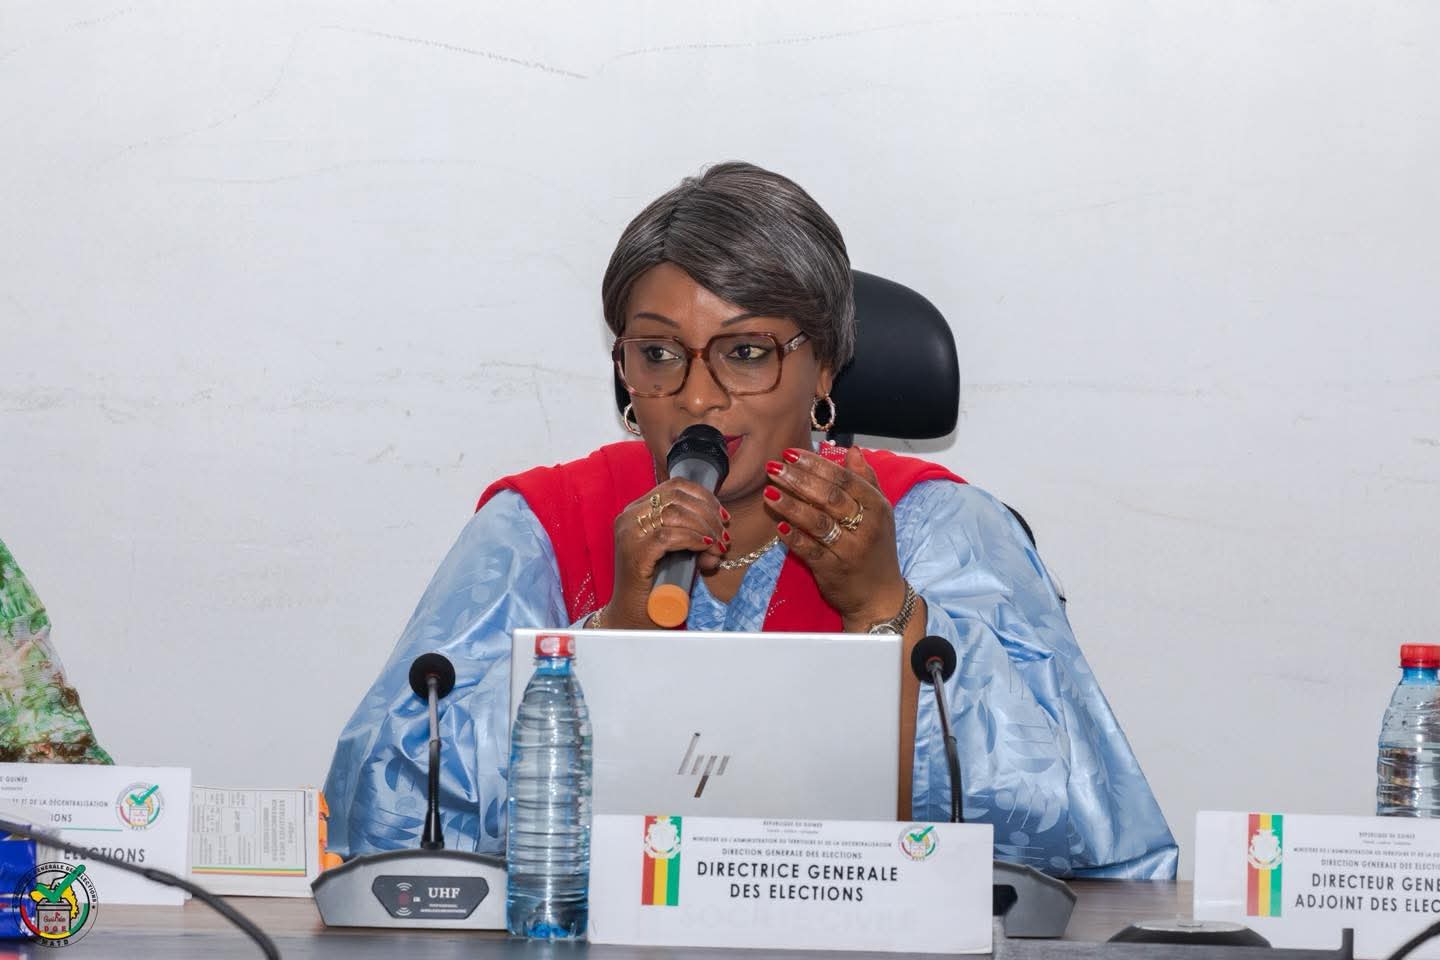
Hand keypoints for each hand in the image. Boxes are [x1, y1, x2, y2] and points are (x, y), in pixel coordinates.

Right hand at [604, 478, 728, 627]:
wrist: (633, 616)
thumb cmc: (656, 584)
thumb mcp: (677, 553)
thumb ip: (694, 537)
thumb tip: (721, 533)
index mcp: (637, 510)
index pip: (675, 486)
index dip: (704, 497)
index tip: (722, 516)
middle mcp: (629, 517)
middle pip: (678, 497)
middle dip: (708, 514)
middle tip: (723, 535)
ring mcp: (629, 533)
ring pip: (676, 514)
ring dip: (705, 528)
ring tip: (718, 546)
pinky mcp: (634, 552)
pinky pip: (669, 535)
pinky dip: (693, 539)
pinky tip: (705, 547)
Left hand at [762, 445, 907, 628]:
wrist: (879, 596)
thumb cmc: (875, 549)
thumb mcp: (880, 513)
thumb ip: (866, 480)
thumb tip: (854, 450)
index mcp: (877, 507)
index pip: (845, 479)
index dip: (816, 464)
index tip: (791, 453)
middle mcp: (867, 526)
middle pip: (830, 497)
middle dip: (799, 480)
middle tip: (774, 467)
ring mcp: (850, 550)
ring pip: (818, 522)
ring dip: (791, 505)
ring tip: (769, 492)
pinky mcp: (834, 570)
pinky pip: (811, 550)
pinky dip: (794, 537)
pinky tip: (778, 526)